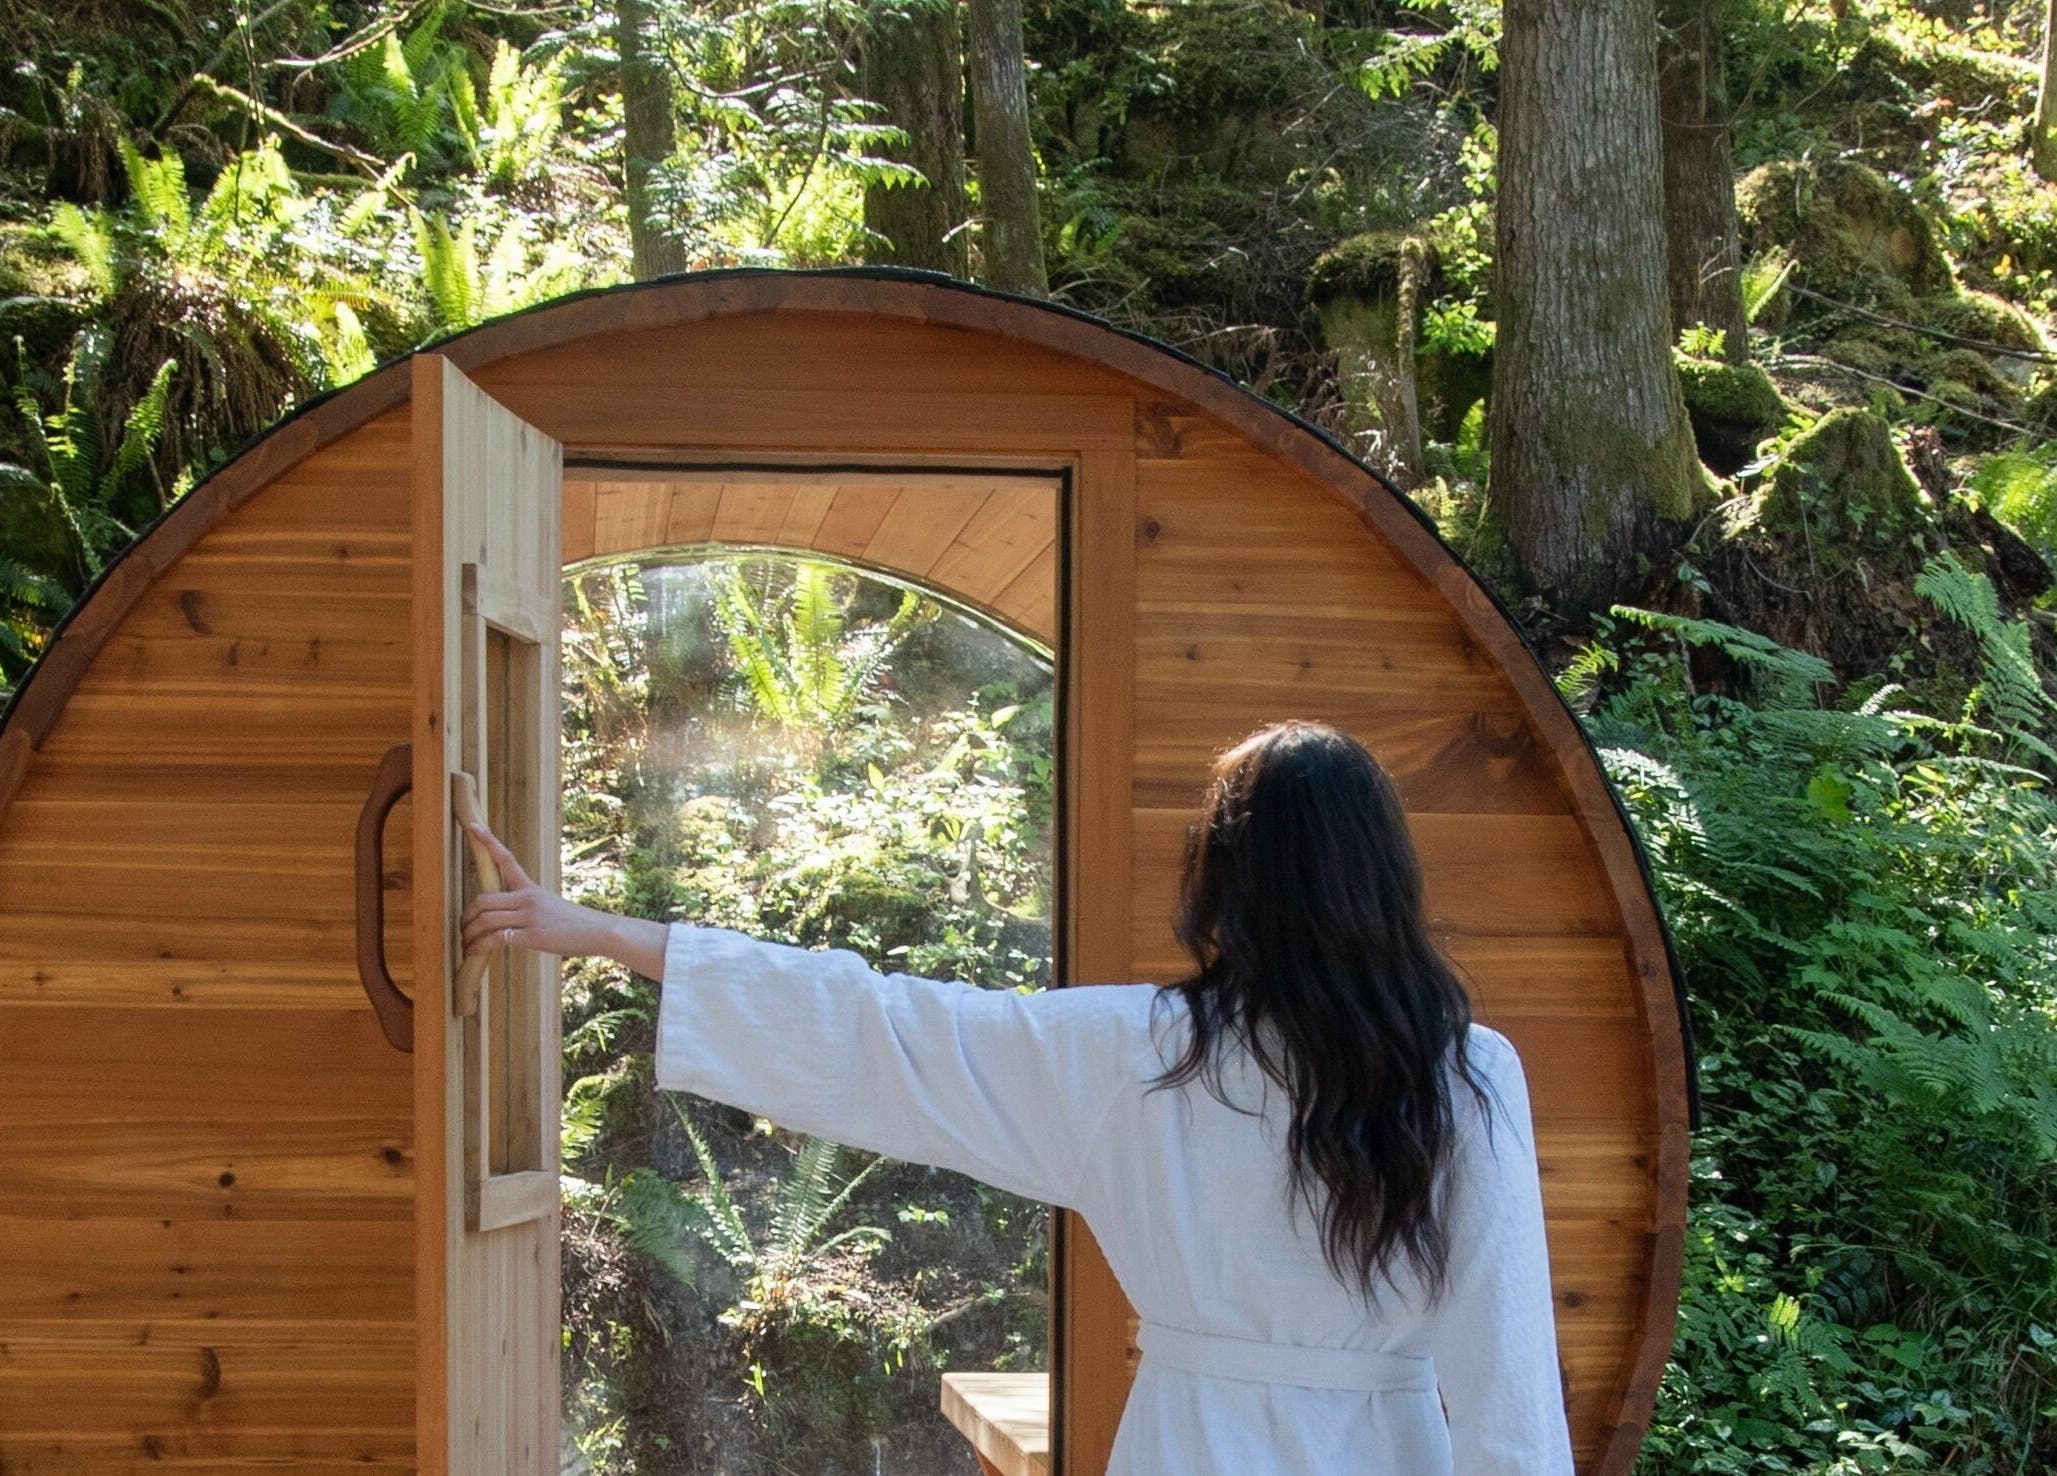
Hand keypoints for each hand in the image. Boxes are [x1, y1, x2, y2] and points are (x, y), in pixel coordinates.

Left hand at [458, 820, 610, 959]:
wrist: (599, 931)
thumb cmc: (575, 923)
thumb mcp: (550, 906)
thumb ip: (527, 908)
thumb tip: (504, 919)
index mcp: (531, 888)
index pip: (506, 860)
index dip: (488, 842)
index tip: (473, 825)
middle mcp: (528, 898)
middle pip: (483, 898)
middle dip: (467, 915)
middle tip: (462, 928)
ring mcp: (530, 916)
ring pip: (486, 919)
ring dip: (469, 933)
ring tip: (465, 944)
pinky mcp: (532, 935)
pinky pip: (496, 938)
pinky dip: (479, 946)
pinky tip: (474, 952)